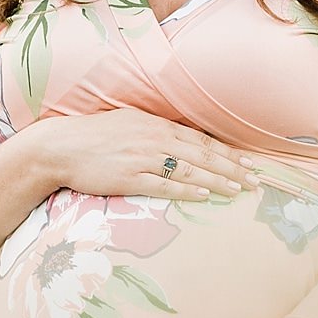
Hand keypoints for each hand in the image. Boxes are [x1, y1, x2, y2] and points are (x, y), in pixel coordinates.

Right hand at [31, 109, 257, 201]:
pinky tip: (205, 193)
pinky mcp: (130, 178)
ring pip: (190, 169)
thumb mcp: (130, 123)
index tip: (249, 162)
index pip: (201, 140)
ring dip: (218, 179)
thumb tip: (182, 139)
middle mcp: (154, 139)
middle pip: (203, 154)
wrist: (61, 147)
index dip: (228, 152)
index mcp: (156, 125)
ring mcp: (143, 158)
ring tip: (239, 188)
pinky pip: (164, 185)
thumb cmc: (94, 135)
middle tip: (256, 179)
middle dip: (233, 167)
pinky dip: (187, 189)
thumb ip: (157, 131)